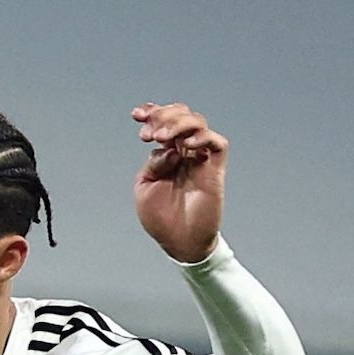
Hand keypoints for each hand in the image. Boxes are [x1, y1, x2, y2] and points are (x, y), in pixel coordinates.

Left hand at [132, 102, 227, 263]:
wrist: (179, 242)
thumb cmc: (161, 219)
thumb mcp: (144, 187)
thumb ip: (154, 163)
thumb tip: (170, 150)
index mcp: (167, 153)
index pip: (164, 121)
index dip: (152, 111)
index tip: (136, 115)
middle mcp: (185, 152)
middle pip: (182, 115)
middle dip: (163, 115)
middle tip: (148, 132)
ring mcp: (201, 159)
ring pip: (198, 123)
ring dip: (178, 124)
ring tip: (161, 138)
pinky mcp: (216, 170)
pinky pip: (217, 143)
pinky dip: (202, 137)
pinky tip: (185, 147)